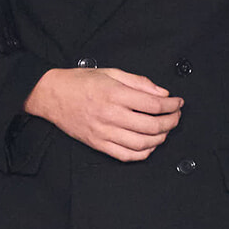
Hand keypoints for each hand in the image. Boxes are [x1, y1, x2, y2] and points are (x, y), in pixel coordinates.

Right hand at [24, 66, 182, 160]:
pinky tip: (149, 145)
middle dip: (171, 122)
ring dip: (160, 138)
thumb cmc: (79, 82)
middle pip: (152, 125)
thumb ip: (138, 82)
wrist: (51, 95)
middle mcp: (110, 114)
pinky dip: (143, 153)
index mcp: (115, 94)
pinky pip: (126, 155)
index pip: (154, 104)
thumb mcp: (111, 72)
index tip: (177, 103)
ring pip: (142, 143)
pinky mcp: (97, 144)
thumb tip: (161, 92)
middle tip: (176, 117)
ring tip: (165, 130)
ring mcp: (104, 132)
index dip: (172, 105)